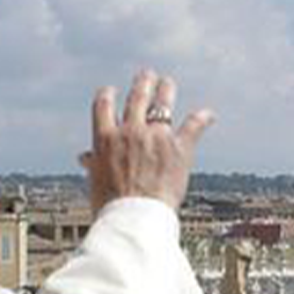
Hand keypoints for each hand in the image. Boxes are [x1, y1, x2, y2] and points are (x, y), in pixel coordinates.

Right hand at [79, 69, 213, 216]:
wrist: (134, 218)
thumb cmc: (111, 206)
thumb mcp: (96, 182)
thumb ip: (94, 164)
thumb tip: (84, 157)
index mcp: (105, 138)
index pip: (104, 105)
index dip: (108, 95)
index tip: (112, 91)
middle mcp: (130, 131)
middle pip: (136, 98)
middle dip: (142, 84)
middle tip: (146, 75)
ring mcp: (156, 137)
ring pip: (162, 103)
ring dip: (166, 90)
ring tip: (167, 83)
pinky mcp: (180, 148)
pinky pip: (193, 126)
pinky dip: (202, 118)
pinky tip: (208, 114)